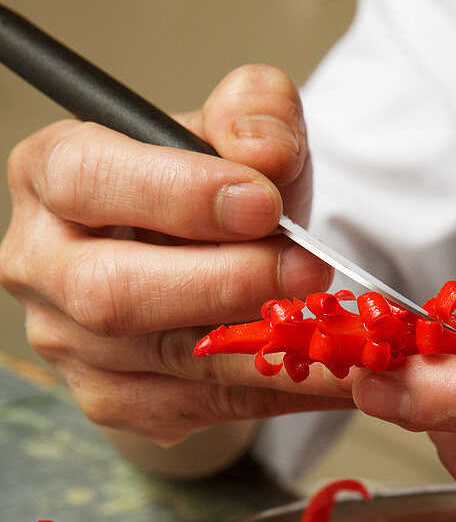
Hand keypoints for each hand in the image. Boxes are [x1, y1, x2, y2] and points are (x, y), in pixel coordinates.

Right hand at [0, 65, 351, 451]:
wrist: (215, 262)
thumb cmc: (214, 190)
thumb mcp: (240, 132)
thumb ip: (254, 114)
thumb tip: (263, 153)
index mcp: (50, 175)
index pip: (87, 180)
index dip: (177, 194)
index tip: (263, 204)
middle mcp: (43, 265)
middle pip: (111, 293)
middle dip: (224, 284)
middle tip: (307, 270)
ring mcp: (71, 344)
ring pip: (167, 362)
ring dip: (267, 349)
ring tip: (345, 335)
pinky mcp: (114, 400)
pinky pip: (205, 407)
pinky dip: (280, 391)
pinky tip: (334, 376)